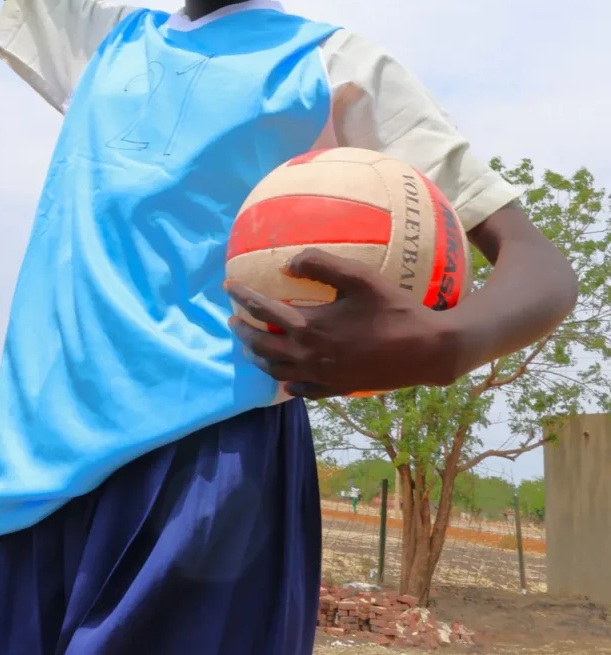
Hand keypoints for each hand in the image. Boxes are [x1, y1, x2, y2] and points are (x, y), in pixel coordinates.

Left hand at [224, 248, 458, 398]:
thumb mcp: (359, 276)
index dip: (243, 297)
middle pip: (263, 346)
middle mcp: (309, 356)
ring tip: (250, 347)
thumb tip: (287, 264)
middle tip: (232, 319)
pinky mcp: (336, 389)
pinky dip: (286, 382)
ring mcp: (322, 377)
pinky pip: (301, 390)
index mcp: (310, 327)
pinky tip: (285, 379)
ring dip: (258, 358)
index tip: (229, 286)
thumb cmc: (393, 309)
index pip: (264, 312)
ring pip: (276, 372)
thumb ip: (321, 264)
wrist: (425, 350)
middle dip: (243, 331)